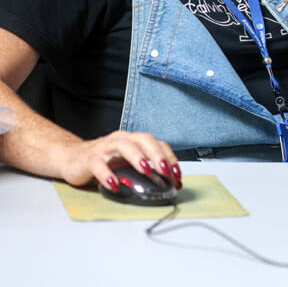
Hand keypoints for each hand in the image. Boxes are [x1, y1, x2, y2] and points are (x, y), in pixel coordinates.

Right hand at [57, 131, 181, 190]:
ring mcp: (105, 148)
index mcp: (134, 140)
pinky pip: (99, 165)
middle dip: (156, 154)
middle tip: (165, 170)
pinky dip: (107, 175)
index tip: (177, 174)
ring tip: (145, 170)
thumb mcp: (128, 163)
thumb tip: (169, 182)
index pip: (157, 144)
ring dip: (137, 157)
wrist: (72, 158)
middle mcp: (121, 140)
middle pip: (143, 140)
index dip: (169, 157)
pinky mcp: (89, 159)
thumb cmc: (105, 161)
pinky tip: (114, 185)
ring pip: (123, 146)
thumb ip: (147, 169)